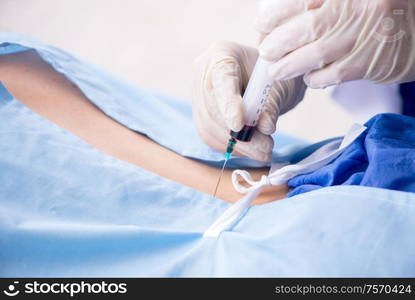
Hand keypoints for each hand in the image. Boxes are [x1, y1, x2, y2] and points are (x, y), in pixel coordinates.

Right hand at [192, 41, 305, 161]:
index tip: (238, 125)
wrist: (267, 80)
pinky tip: (252, 149)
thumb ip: (272, 104)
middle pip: (212, 108)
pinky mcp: (202, 117)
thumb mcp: (280, 84)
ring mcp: (199, 96)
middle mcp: (204, 73)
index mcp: (221, 54)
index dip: (227, 103)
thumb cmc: (275, 75)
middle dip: (237, 133)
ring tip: (263, 150)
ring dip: (238, 145)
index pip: (221, 79)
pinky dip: (233, 147)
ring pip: (209, 127)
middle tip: (265, 148)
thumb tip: (265, 127)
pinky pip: (211, 137)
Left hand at [255, 0, 414, 87]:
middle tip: (266, 51)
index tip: (261, 24)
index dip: (277, 14)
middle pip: (307, 27)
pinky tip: (309, 79)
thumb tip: (279, 17)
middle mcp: (356, 9)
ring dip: (290, 65)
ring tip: (276, 71)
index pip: (303, 0)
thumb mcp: (349, 0)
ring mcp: (363, 36)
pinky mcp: (370, 62)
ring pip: (317, 53)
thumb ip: (318, 4)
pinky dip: (316, 78)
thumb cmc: (374, 14)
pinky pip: (334, 74)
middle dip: (279, 42)